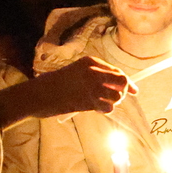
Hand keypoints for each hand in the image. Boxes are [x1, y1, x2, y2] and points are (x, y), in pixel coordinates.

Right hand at [0, 57, 127, 125]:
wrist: (37, 94)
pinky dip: (106, 110)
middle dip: (124, 91)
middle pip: (122, 81)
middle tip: (117, 99)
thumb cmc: (54, 85)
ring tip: (101, 105)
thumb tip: (116, 87)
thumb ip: (94, 77)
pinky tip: (97, 109)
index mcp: (90, 62)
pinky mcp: (88, 101)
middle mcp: (93, 71)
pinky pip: (108, 107)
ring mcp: (92, 86)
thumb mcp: (75, 73)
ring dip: (113, 103)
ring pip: (117, 95)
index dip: (128, 83)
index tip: (134, 91)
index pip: (117, 71)